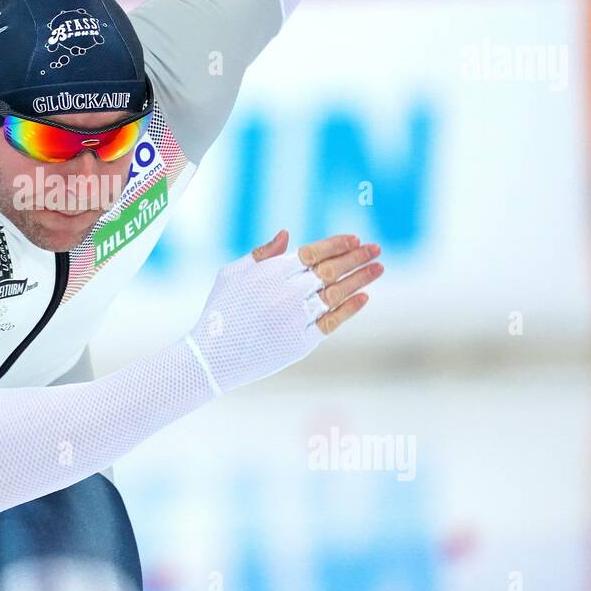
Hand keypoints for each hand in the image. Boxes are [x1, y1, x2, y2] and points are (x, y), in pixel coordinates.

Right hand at [186, 230, 382, 393]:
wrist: (212, 356)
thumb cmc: (219, 311)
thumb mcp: (232, 274)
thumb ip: (262, 253)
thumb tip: (288, 235)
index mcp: (271, 272)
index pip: (313, 252)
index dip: (337, 244)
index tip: (356, 239)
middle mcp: (287, 292)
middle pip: (331, 270)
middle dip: (357, 257)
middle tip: (376, 249)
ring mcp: (295, 317)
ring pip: (337, 293)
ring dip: (361, 279)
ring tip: (379, 269)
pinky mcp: (301, 342)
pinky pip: (332, 321)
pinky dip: (350, 308)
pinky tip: (364, 297)